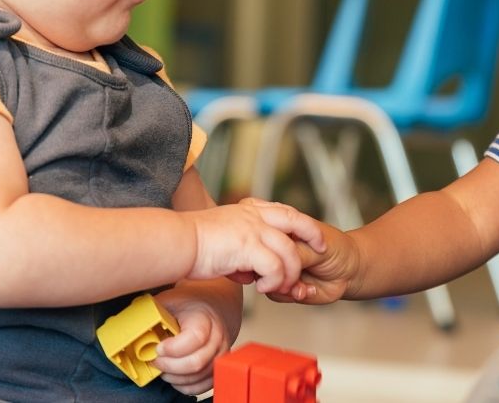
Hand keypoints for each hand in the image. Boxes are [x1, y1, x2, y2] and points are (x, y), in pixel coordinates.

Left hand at [153, 286, 236, 395]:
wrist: (212, 305)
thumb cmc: (187, 305)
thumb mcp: (168, 301)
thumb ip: (151, 313)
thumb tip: (129, 326)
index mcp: (204, 317)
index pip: (194, 338)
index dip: (173, 348)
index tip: (158, 347)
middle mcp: (217, 336)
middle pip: (195, 363)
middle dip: (169, 366)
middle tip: (155, 360)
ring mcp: (220, 353)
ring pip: (197, 377)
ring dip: (174, 377)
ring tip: (163, 367)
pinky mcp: (218, 367)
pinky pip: (202, 386)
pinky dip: (184, 385)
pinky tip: (174, 374)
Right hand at [188, 198, 325, 293]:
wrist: (176, 242)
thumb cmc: (192, 243)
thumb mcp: (222, 234)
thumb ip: (239, 243)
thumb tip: (246, 267)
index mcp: (248, 210)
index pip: (283, 211)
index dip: (300, 222)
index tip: (311, 234)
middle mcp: (254, 215)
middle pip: (295, 220)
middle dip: (313, 234)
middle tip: (321, 249)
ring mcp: (252, 229)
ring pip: (288, 250)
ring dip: (290, 272)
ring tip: (282, 286)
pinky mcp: (248, 247)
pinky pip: (274, 267)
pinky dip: (274, 280)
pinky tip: (263, 288)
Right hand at [270, 222, 360, 303]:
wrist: (352, 271)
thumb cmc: (338, 249)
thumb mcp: (317, 248)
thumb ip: (296, 252)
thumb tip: (274, 260)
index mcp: (285, 232)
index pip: (265, 237)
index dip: (270, 247)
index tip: (286, 253)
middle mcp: (279, 250)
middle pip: (262, 260)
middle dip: (276, 271)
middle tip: (293, 275)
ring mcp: (281, 268)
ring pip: (266, 279)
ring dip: (284, 286)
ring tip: (302, 286)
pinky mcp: (285, 287)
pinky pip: (276, 294)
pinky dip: (291, 294)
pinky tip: (306, 290)